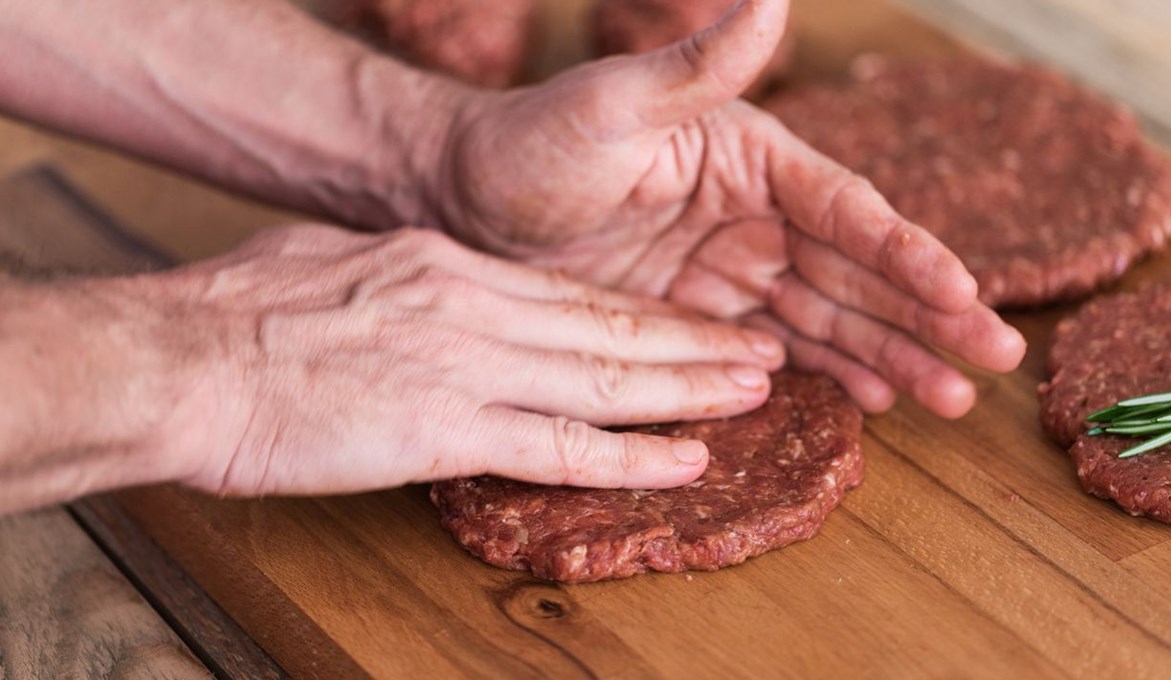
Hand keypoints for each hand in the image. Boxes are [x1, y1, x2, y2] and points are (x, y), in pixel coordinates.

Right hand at [152, 226, 783, 496]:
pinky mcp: (446, 428)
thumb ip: (387, 273)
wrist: (183, 358)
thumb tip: (409, 278)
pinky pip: (561, 446)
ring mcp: (467, 365)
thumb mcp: (325, 263)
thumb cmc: (233, 313)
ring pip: (605, 380)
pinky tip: (686, 461)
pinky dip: (633, 456)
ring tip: (754, 392)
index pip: (569, 293)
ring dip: (688, 389)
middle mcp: (473, 304)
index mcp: (444, 264)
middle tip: (761, 351)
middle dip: (693, 343)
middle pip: (609, 327)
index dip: (641, 314)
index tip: (690, 323)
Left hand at [423, 0, 1025, 417]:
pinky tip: (871, 400)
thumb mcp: (614, 103)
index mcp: (752, 156)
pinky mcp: (696, 317)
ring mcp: (730, 271)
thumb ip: (698, 65)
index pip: (847, 209)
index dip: (907, 252)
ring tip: (951, 396)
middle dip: (926, 314)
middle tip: (996, 356)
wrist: (464, 205)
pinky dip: (823, 373)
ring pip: (827, 318)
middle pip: (856, 271)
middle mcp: (754, 215)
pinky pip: (772, 349)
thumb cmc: (533, 141)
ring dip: (890, 354)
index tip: (963, 291)